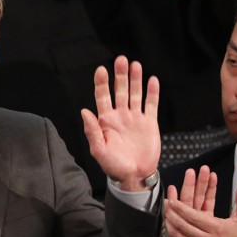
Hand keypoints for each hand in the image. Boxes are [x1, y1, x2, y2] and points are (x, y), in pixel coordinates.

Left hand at [81, 56, 160, 190]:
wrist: (134, 176)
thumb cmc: (113, 166)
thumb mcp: (99, 150)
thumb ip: (92, 131)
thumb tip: (84, 111)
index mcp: (106, 121)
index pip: (102, 97)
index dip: (102, 83)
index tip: (101, 69)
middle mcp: (120, 116)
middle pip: (120, 90)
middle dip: (120, 75)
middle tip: (121, 60)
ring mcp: (135, 118)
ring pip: (135, 94)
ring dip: (135, 79)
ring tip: (135, 65)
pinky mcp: (149, 123)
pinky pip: (151, 104)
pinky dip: (152, 93)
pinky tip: (152, 80)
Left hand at [163, 167, 217, 236]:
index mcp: (215, 228)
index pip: (193, 216)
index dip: (180, 207)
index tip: (172, 200)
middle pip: (181, 224)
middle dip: (170, 213)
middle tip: (162, 205)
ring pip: (176, 235)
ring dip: (167, 224)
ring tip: (160, 215)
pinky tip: (164, 230)